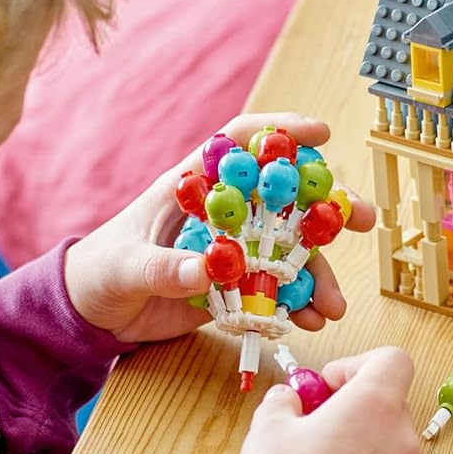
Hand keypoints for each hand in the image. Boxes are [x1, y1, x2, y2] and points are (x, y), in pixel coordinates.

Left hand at [63, 113, 375, 343]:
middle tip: (361, 218)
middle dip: (327, 206)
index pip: (242, 143)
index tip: (321, 134)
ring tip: (334, 304)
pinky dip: (298, 306)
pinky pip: (277, 292)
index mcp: (195, 185)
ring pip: (289, 250)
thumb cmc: (100, 270)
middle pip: (285, 197)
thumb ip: (163, 268)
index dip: (282, 132)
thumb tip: (205, 272)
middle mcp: (224, 212)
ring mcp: (235, 249)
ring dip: (319, 273)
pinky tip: (311, 321)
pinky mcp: (237, 286)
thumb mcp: (125, 267)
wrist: (91, 314)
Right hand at [232, 345, 419, 453]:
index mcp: (375, 404)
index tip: (326, 384)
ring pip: (387, 444)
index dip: (357, 365)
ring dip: (357, 443)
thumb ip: (281, 405)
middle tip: (313, 423)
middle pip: (388, 404)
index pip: (392, 360)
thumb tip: (286, 400)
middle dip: (352, 407)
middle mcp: (400, 437)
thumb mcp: (268, 431)